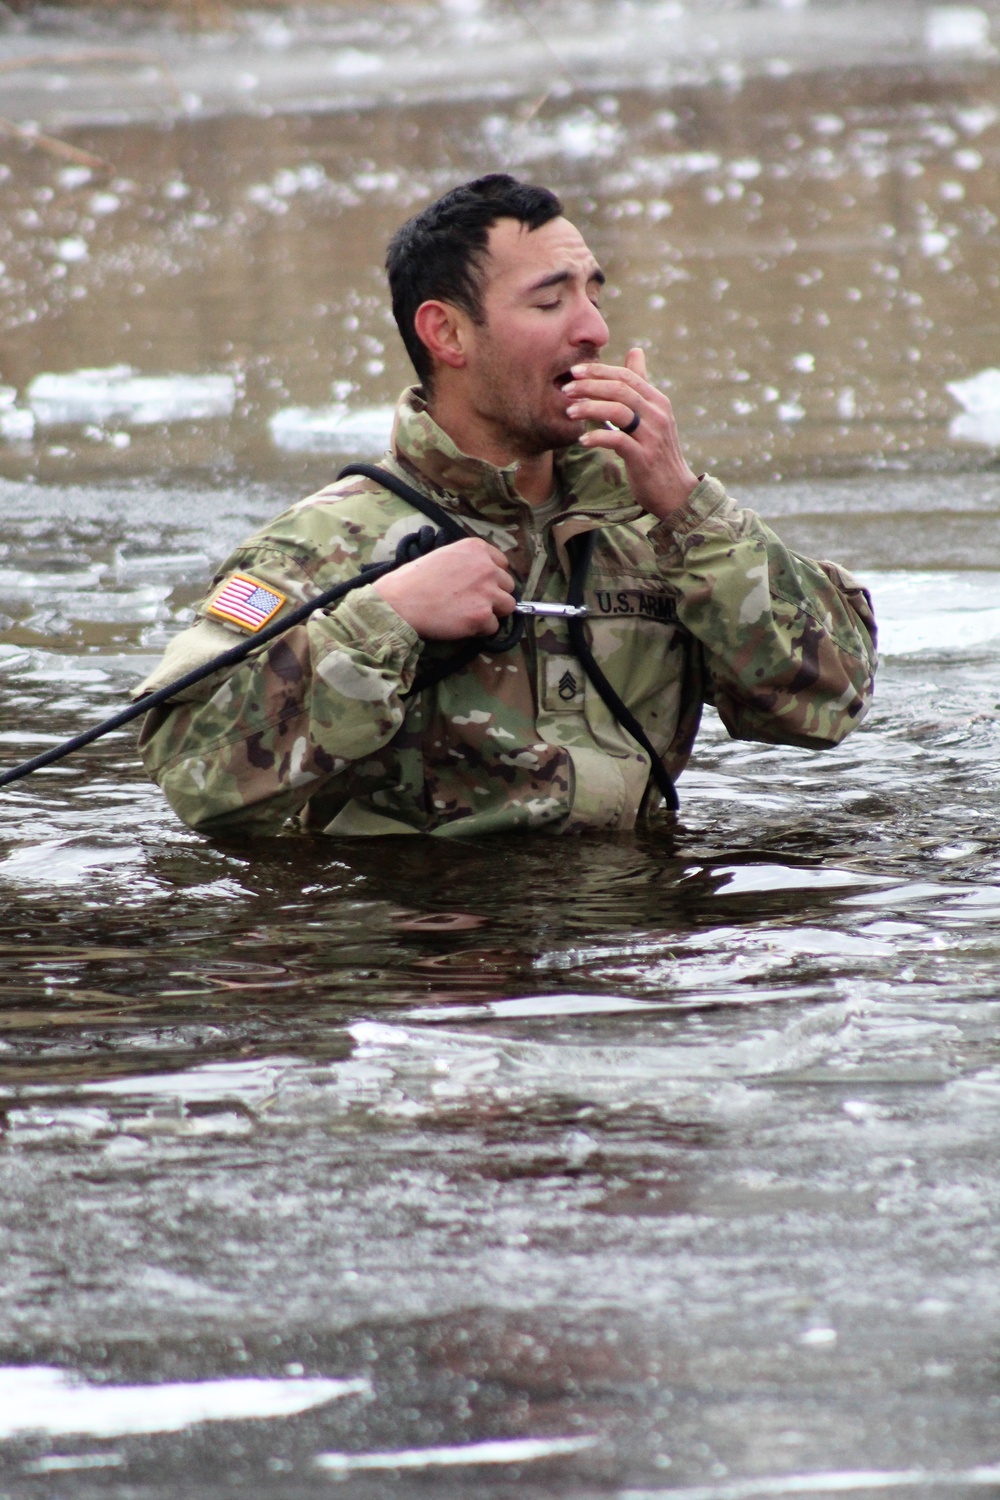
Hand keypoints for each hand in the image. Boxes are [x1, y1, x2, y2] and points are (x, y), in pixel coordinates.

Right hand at [373, 536, 515, 639]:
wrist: (399, 602)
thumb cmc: (413, 579)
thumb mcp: (443, 556)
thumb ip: (467, 562)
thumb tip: (481, 577)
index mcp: (476, 548)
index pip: (502, 564)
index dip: (492, 577)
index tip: (479, 585)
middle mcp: (486, 567)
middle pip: (508, 585)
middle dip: (494, 595)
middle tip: (472, 602)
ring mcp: (487, 592)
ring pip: (508, 606)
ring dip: (492, 612)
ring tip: (469, 614)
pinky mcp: (482, 616)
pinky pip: (494, 627)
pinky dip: (480, 630)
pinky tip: (461, 625)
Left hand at [564, 347, 699, 520]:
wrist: (675, 491)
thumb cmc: (657, 451)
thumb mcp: (653, 415)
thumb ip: (641, 385)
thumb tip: (635, 351)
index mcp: (657, 401)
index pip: (626, 376)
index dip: (599, 371)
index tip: (574, 371)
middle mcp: (657, 414)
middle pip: (620, 389)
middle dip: (589, 386)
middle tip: (565, 389)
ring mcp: (651, 435)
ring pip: (617, 411)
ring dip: (590, 408)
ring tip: (569, 412)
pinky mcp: (643, 457)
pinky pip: (617, 440)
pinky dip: (597, 437)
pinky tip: (583, 439)